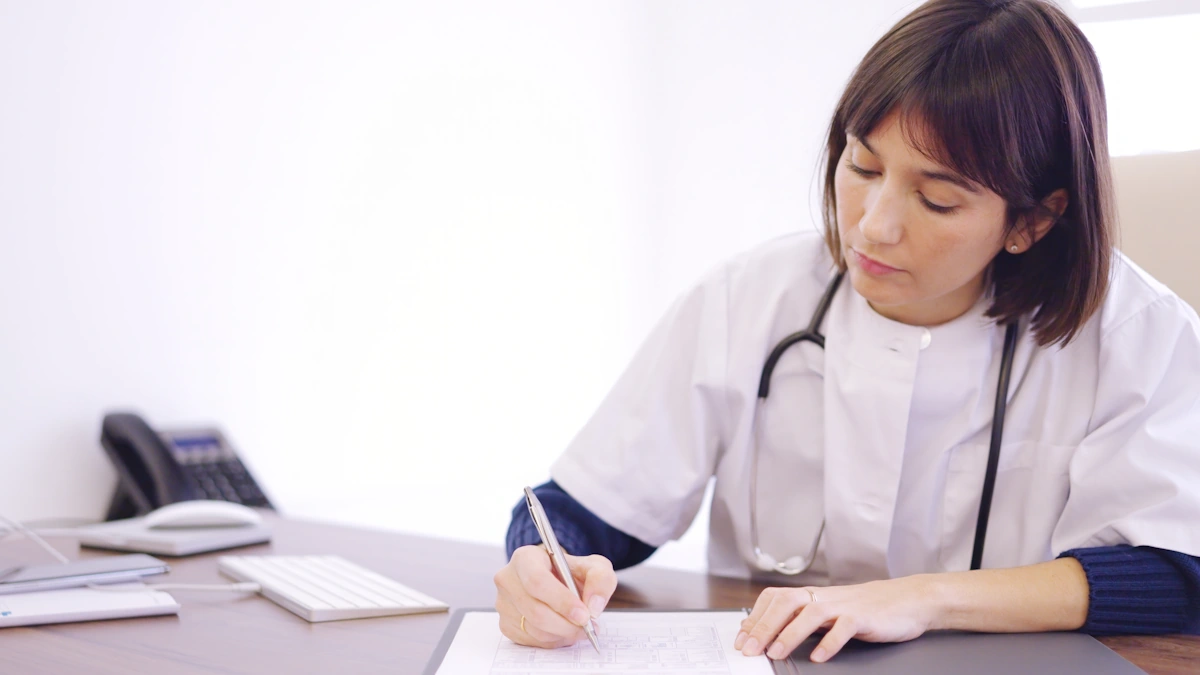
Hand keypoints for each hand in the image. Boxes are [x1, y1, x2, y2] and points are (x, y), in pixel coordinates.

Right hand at [493, 545, 616, 647]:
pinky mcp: (506, 624)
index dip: (562, 601)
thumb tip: (593, 607)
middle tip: (588, 627)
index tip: (584, 614)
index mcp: (525, 558)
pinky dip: (553, 640)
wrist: (557, 582)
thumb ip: (600, 580)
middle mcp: (508, 579)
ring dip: (562, 634)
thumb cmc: (571, 573)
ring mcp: (503, 604)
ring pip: (534, 629)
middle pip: (536, 611)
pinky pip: (531, 640)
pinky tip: (563, 630)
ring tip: (578, 627)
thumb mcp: (593, 567)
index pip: (537, 581)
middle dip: (567, 624)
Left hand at [734, 576, 937, 662]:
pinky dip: (830, 642)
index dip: (755, 617)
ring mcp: (844, 605)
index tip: (740, 639)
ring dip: (790, 633)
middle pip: (786, 603)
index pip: (775, 599)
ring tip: (776, 653)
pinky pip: (844, 627)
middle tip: (750, 649)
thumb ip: (800, 619)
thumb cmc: (866, 608)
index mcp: (812, 595)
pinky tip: (819, 656)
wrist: (908, 599)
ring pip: (811, 613)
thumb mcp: (829, 611)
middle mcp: (824, 597)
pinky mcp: (864, 617)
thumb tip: (765, 631)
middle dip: (764, 626)